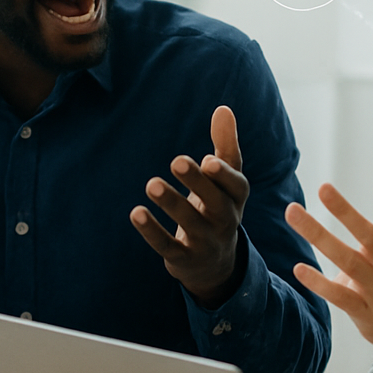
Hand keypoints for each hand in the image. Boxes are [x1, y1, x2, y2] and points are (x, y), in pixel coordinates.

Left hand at [131, 105, 249, 306]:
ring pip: (189, 223)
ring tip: (151, 184)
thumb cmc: (218, 207)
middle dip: (197, 183)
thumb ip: (225, 145)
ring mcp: (206, 243)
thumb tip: (223, 109)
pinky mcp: (184, 259)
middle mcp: (225, 222)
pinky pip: (168, 246)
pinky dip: (152, 231)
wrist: (214, 264)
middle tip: (176, 160)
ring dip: (171, 203)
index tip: (208, 160)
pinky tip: (136, 213)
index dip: (224, 175)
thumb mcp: (226, 181)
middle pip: (215, 203)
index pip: (237, 186)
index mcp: (235, 199)